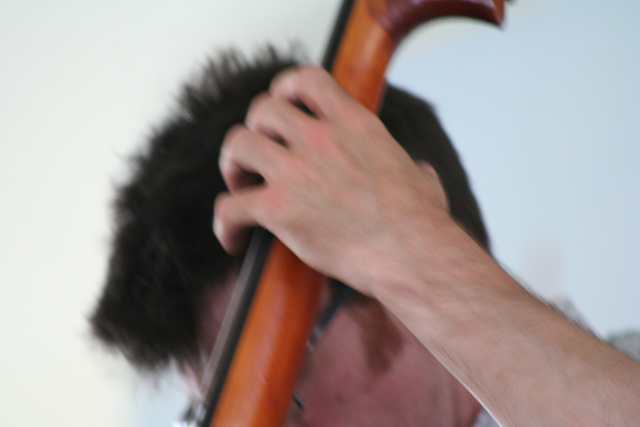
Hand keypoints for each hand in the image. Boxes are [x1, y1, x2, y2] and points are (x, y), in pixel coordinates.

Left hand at [214, 66, 450, 297]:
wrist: (411, 254)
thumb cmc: (420, 222)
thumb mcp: (420, 178)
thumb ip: (411, 166)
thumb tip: (420, 173)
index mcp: (354, 124)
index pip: (306, 80)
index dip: (285, 89)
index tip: (282, 107)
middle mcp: (320, 139)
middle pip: (262, 110)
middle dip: (255, 131)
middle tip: (259, 157)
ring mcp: (296, 171)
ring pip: (237, 145)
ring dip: (233, 166)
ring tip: (241, 186)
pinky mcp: (279, 209)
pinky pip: (229, 207)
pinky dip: (224, 223)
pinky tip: (233, 239)